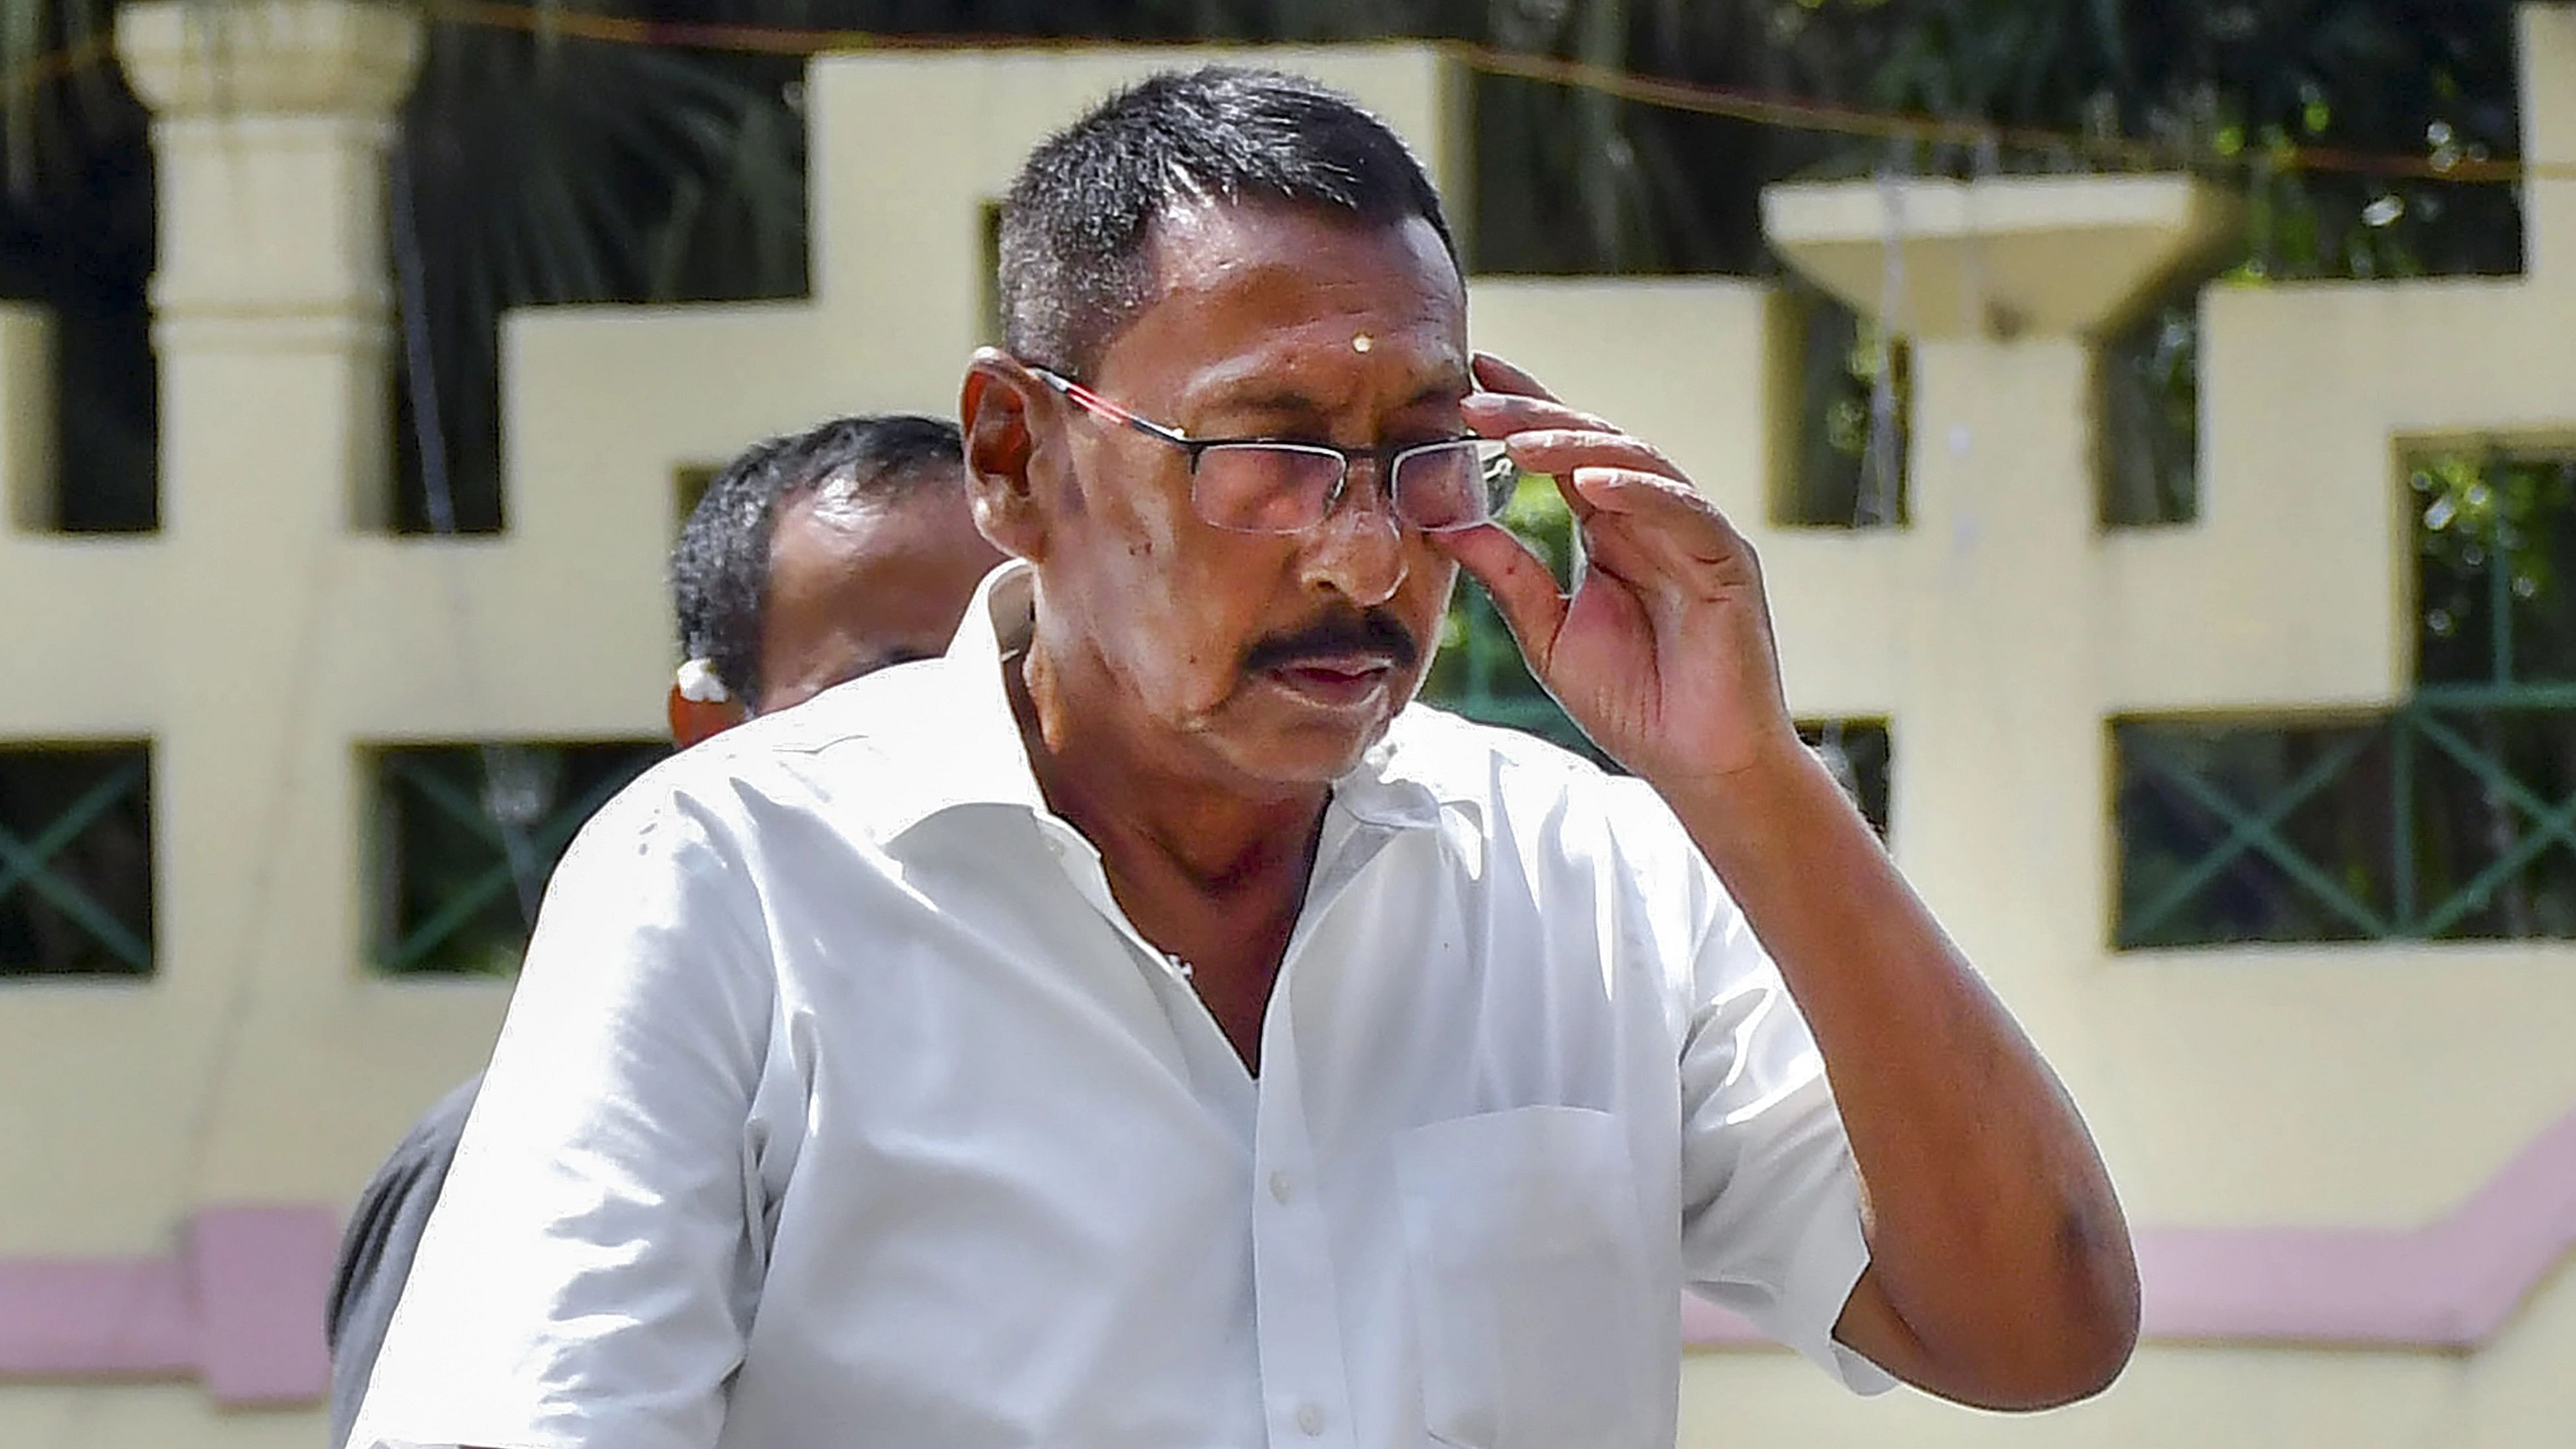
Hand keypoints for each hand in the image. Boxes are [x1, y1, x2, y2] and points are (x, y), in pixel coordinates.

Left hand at [1433, 353, 1801, 791]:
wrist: (1698, 766)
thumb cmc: (1633, 703)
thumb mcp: (1547, 633)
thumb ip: (1505, 575)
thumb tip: (1445, 523)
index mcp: (1612, 531)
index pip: (1565, 456)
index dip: (1524, 412)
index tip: (1471, 379)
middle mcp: (1653, 520)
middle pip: (1595, 445)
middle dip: (1536, 416)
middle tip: (1477, 399)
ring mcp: (1694, 536)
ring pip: (1637, 465)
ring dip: (1578, 447)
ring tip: (1521, 439)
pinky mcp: (1728, 563)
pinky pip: (1684, 512)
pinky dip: (1639, 493)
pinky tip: (1592, 486)